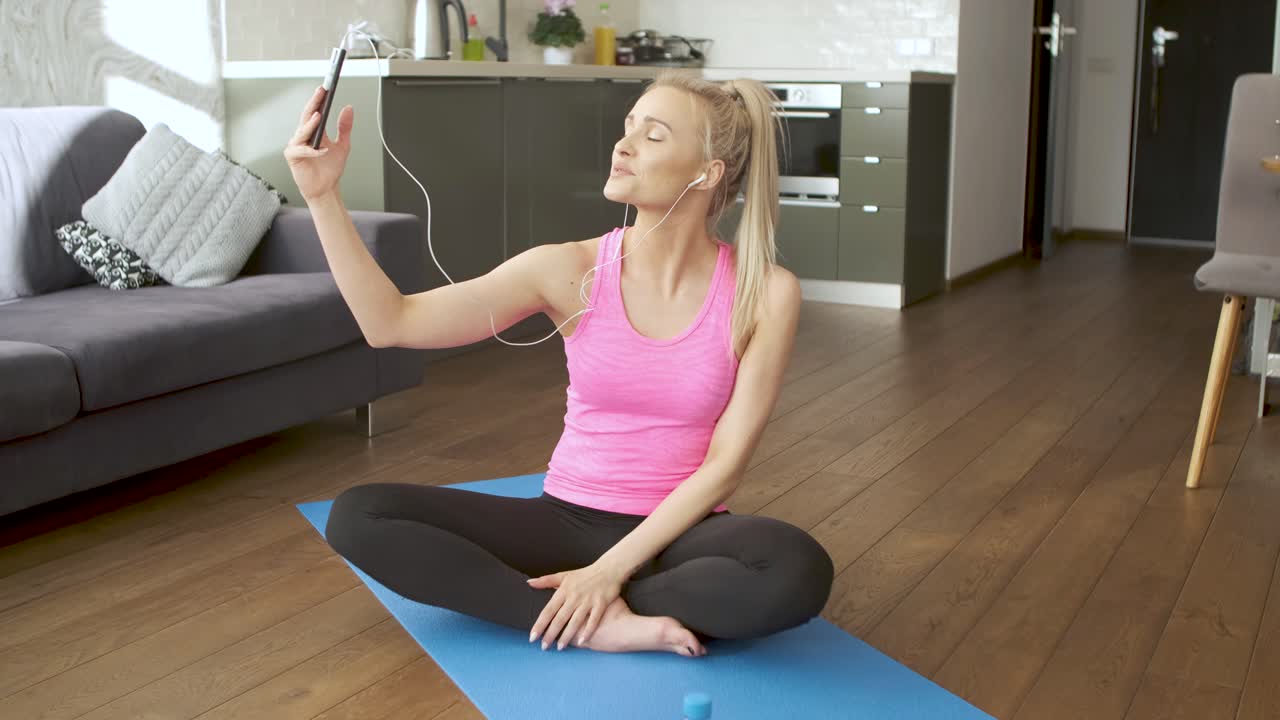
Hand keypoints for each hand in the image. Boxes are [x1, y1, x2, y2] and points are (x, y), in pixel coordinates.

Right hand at [283, 86, 353, 203]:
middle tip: (321, 92)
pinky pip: (300, 150)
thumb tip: (349, 109)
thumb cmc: (330, 169)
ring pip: (302, 131)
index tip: (326, 87)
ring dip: (310, 124)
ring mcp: (297, 145)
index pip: (315, 110)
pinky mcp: (293, 157)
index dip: (319, 99)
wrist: (326, 189)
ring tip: (319, 115)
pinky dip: (312, 150)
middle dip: (314, 103)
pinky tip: (322, 150)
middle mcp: (303, 136)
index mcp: (314, 131)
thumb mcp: (343, 145)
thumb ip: (344, 127)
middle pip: (307, 116)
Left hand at [527, 563, 623, 649]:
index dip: (540, 624)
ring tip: (559, 647)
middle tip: (544, 647)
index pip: (548, 610)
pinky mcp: (601, 604)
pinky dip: (588, 631)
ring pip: (575, 621)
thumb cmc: (585, 574)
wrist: (609, 569)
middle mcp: (574, 597)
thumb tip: (529, 583)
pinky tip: (581, 642)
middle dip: (551, 634)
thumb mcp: (564, 575)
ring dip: (566, 635)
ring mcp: (588, 601)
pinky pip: (593, 620)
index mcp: (564, 590)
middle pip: (560, 618)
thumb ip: (546, 581)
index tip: (533, 637)